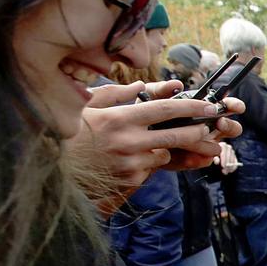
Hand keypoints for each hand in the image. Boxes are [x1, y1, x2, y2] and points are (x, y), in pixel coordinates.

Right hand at [67, 82, 243, 208]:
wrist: (56, 168)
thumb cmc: (72, 132)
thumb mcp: (89, 106)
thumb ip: (117, 93)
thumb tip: (141, 84)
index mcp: (120, 118)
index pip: (165, 109)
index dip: (191, 107)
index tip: (209, 106)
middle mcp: (129, 141)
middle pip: (177, 136)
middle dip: (197, 132)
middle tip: (208, 130)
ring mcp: (131, 163)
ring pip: (164, 154)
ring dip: (162, 150)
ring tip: (140, 146)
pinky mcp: (131, 181)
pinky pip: (149, 169)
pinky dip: (145, 164)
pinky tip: (126, 161)